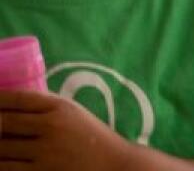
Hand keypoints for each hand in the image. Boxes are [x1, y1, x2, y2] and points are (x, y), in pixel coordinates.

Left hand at [0, 89, 132, 170]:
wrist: (113, 164)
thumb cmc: (90, 136)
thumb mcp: (74, 113)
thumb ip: (46, 107)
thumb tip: (11, 103)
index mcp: (60, 107)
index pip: (18, 99)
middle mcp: (51, 126)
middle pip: (4, 123)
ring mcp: (45, 151)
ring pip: (2, 148)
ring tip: (0, 143)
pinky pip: (8, 168)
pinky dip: (1, 163)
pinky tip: (3, 159)